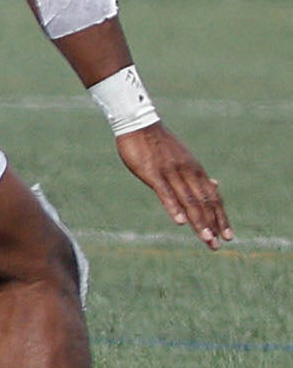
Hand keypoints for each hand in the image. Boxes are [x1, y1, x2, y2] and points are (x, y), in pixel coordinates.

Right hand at [116, 123, 231, 249]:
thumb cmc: (159, 143)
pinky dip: (173, 207)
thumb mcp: (184, 157)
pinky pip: (165, 192)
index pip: (213, 198)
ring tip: (206, 238)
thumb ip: (198, 175)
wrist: (139, 122)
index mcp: (196, 171)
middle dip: (213, 225)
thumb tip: (216, 185)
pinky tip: (180, 221)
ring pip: (188, 200)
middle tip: (218, 245)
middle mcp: (188, 173)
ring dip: (198, 221)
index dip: (221, 217)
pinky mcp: (152, 173)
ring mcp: (171, 173)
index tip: (228, 236)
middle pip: (204, 202)